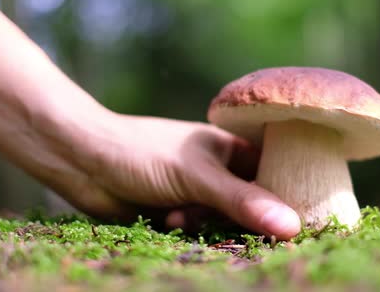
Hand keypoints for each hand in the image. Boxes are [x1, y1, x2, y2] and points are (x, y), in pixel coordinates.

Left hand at [50, 113, 300, 239]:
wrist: (84, 161)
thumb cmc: (142, 152)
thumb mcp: (197, 176)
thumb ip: (243, 200)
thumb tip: (294, 226)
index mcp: (233, 148)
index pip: (277, 173)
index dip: (287, 196)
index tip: (294, 222)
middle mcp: (221, 171)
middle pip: (254, 204)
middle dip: (242, 218)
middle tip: (225, 223)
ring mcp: (200, 193)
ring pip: (226, 222)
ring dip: (206, 224)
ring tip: (179, 215)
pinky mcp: (179, 213)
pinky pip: (200, 231)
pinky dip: (188, 229)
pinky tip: (168, 220)